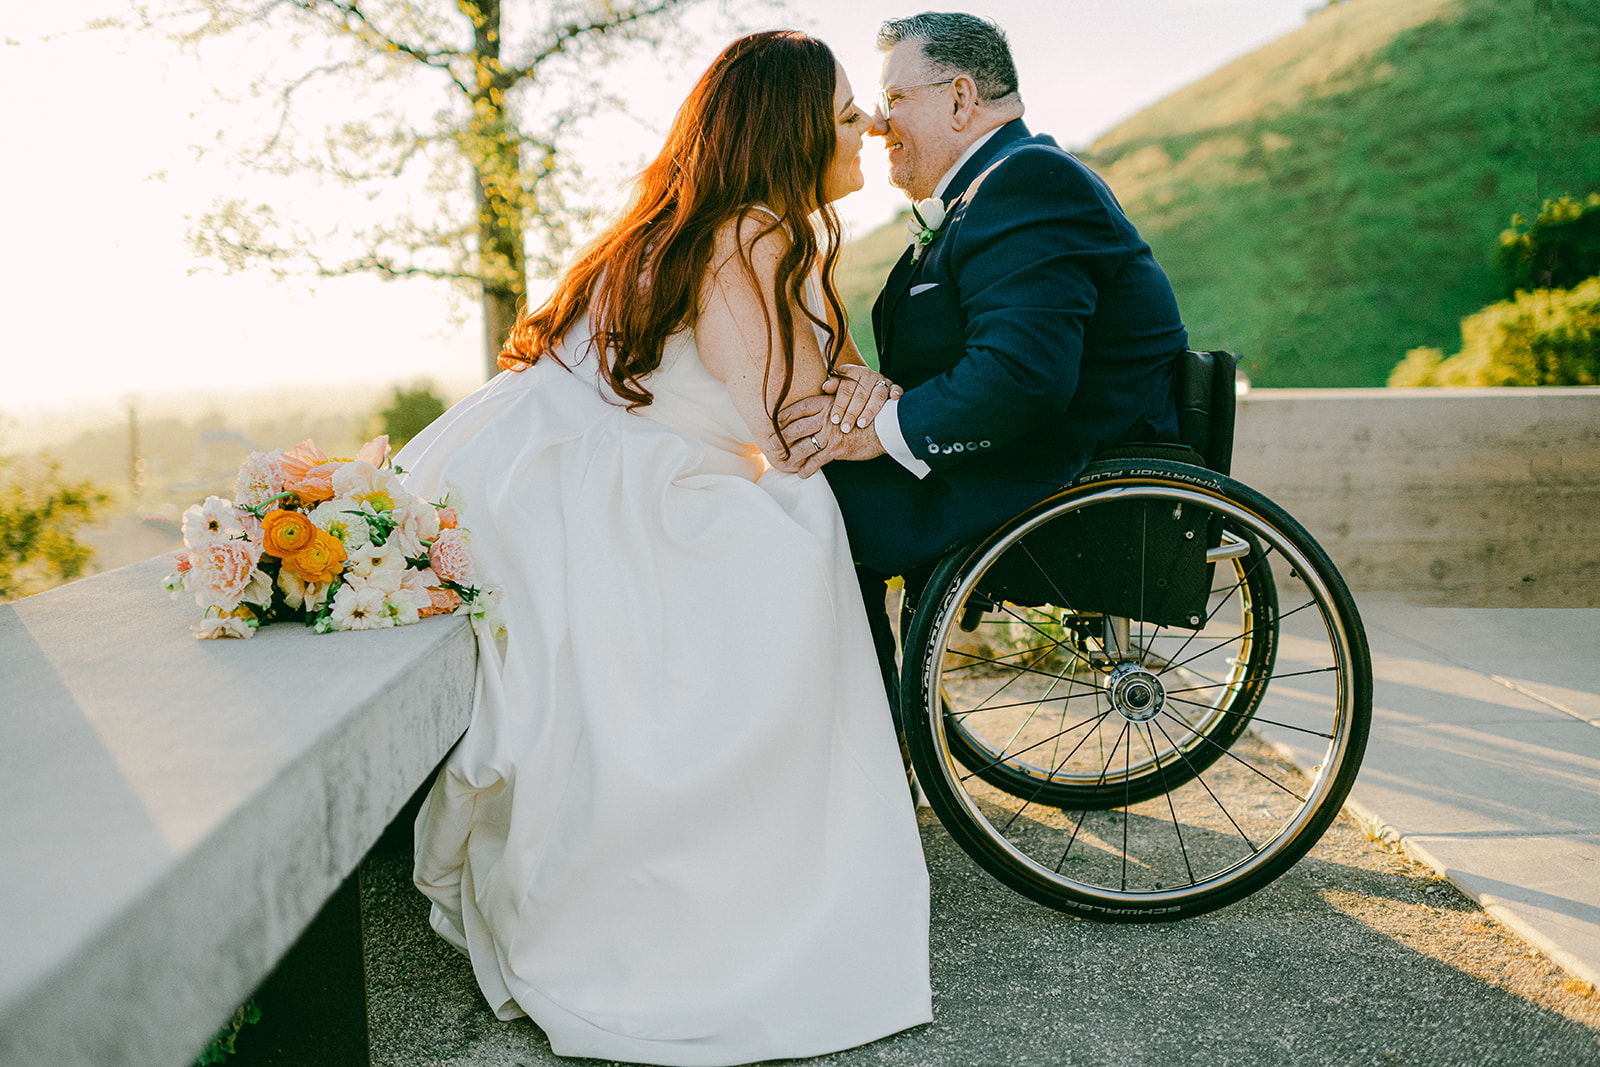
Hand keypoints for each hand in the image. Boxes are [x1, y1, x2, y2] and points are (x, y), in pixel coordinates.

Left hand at [764, 394, 885, 477]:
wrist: (885, 427)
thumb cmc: (867, 414)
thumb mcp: (848, 401)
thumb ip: (833, 400)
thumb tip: (822, 389)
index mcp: (826, 404)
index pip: (798, 408)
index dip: (784, 415)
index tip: (774, 422)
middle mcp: (825, 418)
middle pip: (796, 428)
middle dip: (780, 438)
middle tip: (769, 445)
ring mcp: (830, 435)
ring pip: (803, 446)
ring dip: (791, 456)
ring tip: (783, 462)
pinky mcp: (836, 450)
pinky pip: (817, 461)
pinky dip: (808, 469)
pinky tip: (802, 474)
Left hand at [824, 365, 902, 434]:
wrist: (865, 384)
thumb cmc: (848, 391)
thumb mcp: (839, 387)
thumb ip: (833, 386)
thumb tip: (826, 387)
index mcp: (853, 372)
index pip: (845, 389)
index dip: (839, 405)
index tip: (834, 420)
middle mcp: (868, 375)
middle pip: (860, 394)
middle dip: (852, 413)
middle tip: (845, 428)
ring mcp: (882, 381)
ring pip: (877, 395)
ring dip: (870, 410)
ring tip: (861, 424)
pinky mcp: (893, 386)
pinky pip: (896, 388)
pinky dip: (897, 392)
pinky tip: (894, 399)